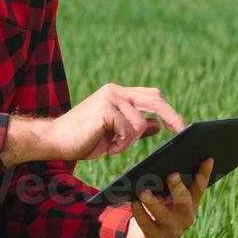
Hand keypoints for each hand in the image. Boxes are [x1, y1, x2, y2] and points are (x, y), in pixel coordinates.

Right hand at [2, 84, 185, 166]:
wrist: (54, 140)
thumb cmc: (83, 138)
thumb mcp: (114, 134)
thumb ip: (136, 128)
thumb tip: (159, 125)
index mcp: (117, 94)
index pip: (151, 95)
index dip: (168, 109)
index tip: (181, 126)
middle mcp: (115, 91)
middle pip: (154, 100)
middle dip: (172, 116)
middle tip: (182, 132)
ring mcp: (110, 98)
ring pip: (140, 123)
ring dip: (129, 141)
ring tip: (110, 146)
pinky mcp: (105, 109)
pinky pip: (128, 130)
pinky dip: (121, 144)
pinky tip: (106, 146)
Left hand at [124, 157, 212, 237]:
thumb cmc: (161, 209)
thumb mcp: (170, 198)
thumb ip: (172, 184)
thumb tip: (163, 164)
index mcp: (191, 204)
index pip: (199, 187)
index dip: (204, 173)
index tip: (207, 159)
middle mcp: (185, 217)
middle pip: (185, 201)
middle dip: (178, 187)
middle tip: (172, 175)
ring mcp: (171, 230)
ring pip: (163, 215)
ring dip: (153, 202)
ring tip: (144, 191)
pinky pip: (146, 223)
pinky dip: (139, 212)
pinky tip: (134, 202)